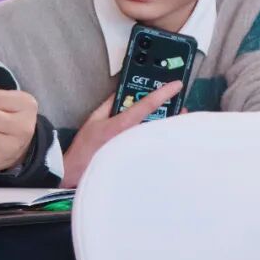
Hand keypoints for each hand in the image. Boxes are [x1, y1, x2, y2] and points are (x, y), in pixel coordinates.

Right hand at [60, 81, 182, 188]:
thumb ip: (108, 104)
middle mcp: (134, 137)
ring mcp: (138, 151)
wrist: (78, 174)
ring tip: (175, 119)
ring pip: (158, 134)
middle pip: (159, 121)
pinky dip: (159, 139)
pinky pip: (153, 147)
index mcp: (122, 124)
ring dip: (167, 126)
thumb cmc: (85, 148)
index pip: (147, 105)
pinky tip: (163, 137)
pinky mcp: (139, 161)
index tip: (177, 85)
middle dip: (172, 112)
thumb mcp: (94, 119)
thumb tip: (121, 92)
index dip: (163, 93)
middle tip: (180, 106)